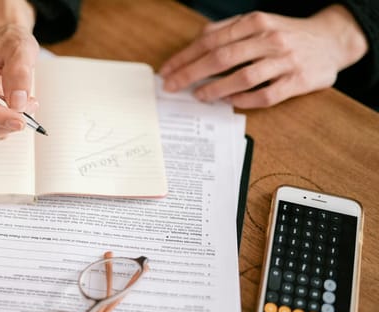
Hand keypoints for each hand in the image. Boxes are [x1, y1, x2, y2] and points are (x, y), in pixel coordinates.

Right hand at [0, 0, 38, 145]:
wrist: (7, 45)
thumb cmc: (6, 42)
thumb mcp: (19, 48)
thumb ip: (19, 71)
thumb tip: (17, 101)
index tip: (18, 118)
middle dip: (2, 124)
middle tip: (28, 108)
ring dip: (7, 126)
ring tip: (26, 103)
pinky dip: (6, 127)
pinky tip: (17, 108)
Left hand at [159, 5, 367, 108]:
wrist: (332, 40)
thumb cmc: (286, 34)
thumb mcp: (258, 23)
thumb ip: (227, 30)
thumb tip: (195, 43)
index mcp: (255, 22)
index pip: (210, 41)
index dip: (185, 57)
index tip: (167, 71)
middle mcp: (269, 39)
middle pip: (221, 58)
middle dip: (191, 74)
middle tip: (173, 87)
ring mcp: (285, 61)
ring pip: (243, 77)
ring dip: (216, 89)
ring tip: (199, 96)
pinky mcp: (298, 81)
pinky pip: (267, 95)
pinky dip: (245, 100)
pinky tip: (230, 102)